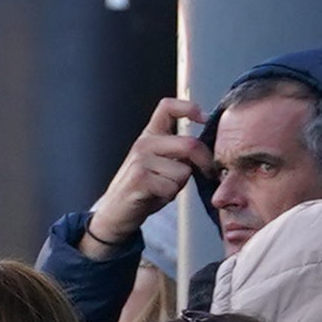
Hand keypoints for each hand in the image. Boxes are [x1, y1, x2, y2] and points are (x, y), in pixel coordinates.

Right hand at [82, 96, 210, 254]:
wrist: (114, 214)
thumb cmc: (142, 190)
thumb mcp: (160, 164)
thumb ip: (179, 153)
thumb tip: (207, 151)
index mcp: (150, 136)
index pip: (168, 107)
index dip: (190, 108)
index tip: (203, 119)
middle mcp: (144, 144)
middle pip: (189, 144)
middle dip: (205, 161)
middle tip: (207, 172)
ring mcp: (140, 160)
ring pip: (183, 170)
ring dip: (180, 184)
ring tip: (164, 188)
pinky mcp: (139, 178)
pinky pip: (172, 186)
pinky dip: (169, 195)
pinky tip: (155, 196)